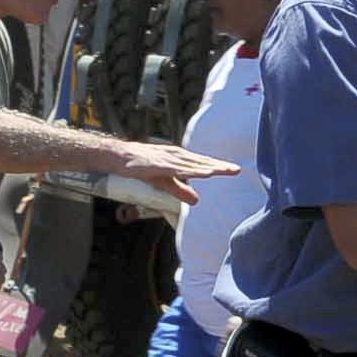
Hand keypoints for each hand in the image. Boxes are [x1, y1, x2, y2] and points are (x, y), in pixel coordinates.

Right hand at [117, 142, 241, 205]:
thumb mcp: (164, 181)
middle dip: (219, 166)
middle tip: (237, 170)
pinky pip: (176, 167)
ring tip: (224, 170)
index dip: (219, 167)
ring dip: (208, 166)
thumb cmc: (143, 166)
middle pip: (201, 162)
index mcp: (179, 159)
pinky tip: (201, 171)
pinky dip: (190, 169)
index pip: (203, 163)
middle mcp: (176, 156)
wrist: (119, 155)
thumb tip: (196, 201)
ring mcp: (167, 159)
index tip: (235, 170)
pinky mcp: (157, 164)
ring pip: (191, 164)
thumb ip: (180, 190)